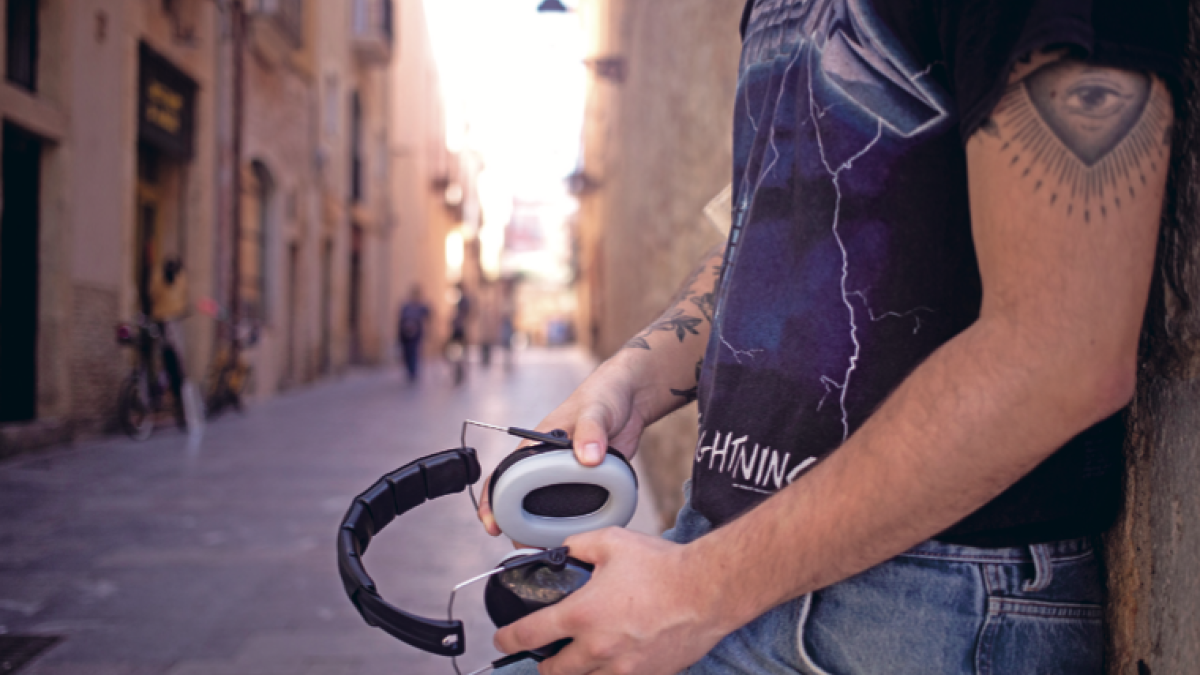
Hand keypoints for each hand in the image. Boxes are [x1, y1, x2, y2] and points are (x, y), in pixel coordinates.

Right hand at [477, 357, 649, 536]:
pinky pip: (577, 508)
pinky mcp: (589, 483)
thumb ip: (591, 431)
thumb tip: (588, 458)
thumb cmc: (605, 395)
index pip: (504, 475)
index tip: (492, 523)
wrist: (632, 398)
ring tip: (547, 549)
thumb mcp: (596, 410)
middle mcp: (547, 463)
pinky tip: (579, 537)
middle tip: (523, 546)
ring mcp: (567, 475)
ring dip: (544, 530)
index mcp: (536, 444)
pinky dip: (574, 524)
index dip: (492, 500)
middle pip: (521, 499)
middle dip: (516, 526)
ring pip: (548, 508)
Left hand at [493, 528, 728, 674]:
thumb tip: (562, 550)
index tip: (503, 640)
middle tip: (545, 653)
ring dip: (576, 672)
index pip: (529, 635)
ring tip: (579, 658)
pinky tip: (614, 659)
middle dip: (544, 663)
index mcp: (582, 616)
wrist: (708, 591)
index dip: (508, 640)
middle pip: (554, 672)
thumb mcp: (611, 542)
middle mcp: (598, 649)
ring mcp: (624, 669)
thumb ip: (577, 545)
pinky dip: (608, 674)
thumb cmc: (663, 567)